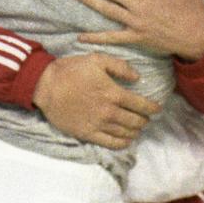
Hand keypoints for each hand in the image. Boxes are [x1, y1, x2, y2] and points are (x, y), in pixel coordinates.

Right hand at [32, 53, 160, 147]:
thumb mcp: (98, 59)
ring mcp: (98, 124)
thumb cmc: (72, 70)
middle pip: (135, 121)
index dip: (152, 108)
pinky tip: (126, 140)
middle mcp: (109, 111)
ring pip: (125, 133)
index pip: (141, 105)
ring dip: (135, 131)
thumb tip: (137, 78)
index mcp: (114, 93)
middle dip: (144, 120)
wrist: (46, 86)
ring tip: (138, 128)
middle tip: (147, 118)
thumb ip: (120, 67)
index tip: (157, 108)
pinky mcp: (87, 133)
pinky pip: (110, 143)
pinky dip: (122, 143)